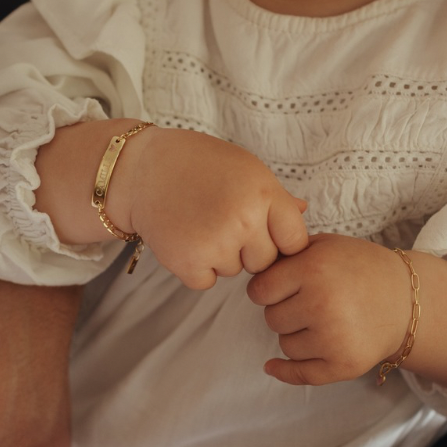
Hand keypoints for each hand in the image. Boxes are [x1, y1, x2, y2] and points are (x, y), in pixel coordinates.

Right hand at [122, 129, 307, 289]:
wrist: (142, 170)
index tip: (266, 233)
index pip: (295, 241)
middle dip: (250, 249)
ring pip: (235, 271)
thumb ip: (275, 197)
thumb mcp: (245, 169)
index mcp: (263, 195)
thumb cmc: (198, 164)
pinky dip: (197, 268)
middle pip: (265, 261)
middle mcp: (243, 221)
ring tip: (201, 224)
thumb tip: (304, 212)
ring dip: (222, 257)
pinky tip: (186, 239)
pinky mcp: (188, 264)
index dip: (282, 241)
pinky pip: (207, 281)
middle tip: (223, 223)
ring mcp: (215, 245)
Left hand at [247, 233, 412, 384]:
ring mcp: (333, 338)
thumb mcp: (325, 246)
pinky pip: (298, 374)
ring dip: (294, 335)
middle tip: (308, 303)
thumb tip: (251, 267)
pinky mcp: (343, 365)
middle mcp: (323, 304)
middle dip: (283, 311)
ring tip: (321, 321)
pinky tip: (272, 366)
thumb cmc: (359, 269)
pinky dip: (284, 370)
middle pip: (271, 319)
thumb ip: (287, 253)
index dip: (267, 289)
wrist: (406, 300)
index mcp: (315, 269)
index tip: (279, 288)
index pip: (260, 290)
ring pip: (284, 345)